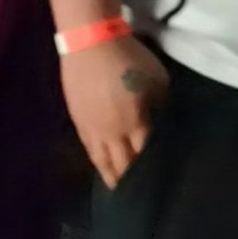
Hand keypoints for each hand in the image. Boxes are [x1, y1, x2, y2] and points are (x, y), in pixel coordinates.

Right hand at [61, 35, 167, 189]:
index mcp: (135, 124)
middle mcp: (112, 132)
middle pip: (122, 164)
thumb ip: (160, 106)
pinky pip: (88, 146)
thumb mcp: (157, 80)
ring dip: (110, 174)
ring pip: (101, 159)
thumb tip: (160, 121)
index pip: (145, 156)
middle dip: (130, 180)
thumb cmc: (128, 58)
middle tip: (137, 196)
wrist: (89, 42)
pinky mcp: (77, 118)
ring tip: (115, 188)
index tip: (159, 183)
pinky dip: (95, 158)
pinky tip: (99, 163)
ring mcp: (91, 127)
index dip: (151, 170)